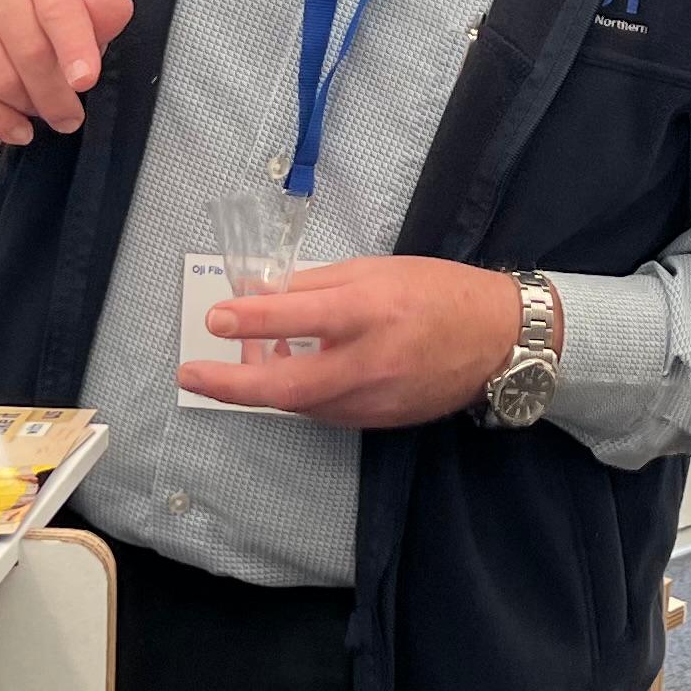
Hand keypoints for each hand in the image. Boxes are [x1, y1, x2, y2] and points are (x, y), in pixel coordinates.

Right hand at [0, 0, 136, 145]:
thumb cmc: (21, 38)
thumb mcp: (64, 31)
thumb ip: (93, 23)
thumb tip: (121, 6)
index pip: (59, 9)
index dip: (76, 47)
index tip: (86, 82)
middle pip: (30, 51)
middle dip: (55, 96)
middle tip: (68, 119)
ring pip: (0, 77)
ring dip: (25, 108)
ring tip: (35, 115)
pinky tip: (14, 130)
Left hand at [181, 256, 521, 428]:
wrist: (499, 339)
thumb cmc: (437, 292)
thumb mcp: (377, 270)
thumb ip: (318, 285)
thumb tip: (262, 293)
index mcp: (371, 310)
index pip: (299, 315)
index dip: (251, 319)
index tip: (215, 319)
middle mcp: (371, 361)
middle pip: (289, 384)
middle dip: (232, 384)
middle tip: (191, 376)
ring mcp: (376, 398)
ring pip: (302, 403)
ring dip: (264, 387)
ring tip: (237, 367)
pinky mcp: (381, 420)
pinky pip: (326, 411)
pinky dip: (299, 396)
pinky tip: (288, 375)